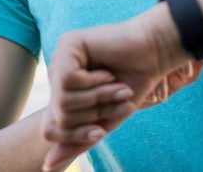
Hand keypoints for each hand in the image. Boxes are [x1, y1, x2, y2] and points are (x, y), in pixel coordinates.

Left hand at [40, 15, 202, 170]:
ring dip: (96, 98)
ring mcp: (60, 57)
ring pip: (61, 99)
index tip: (101, 130)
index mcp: (62, 90)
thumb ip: (78, 140)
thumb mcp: (104, 120)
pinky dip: (93, 82)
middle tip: (117, 99)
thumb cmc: (133, 83)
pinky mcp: (68, 44)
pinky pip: (68, 79)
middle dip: (92, 114)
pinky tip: (106, 71)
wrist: (155, 53)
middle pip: (57, 115)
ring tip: (116, 85)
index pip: (50, 128)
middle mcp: (57, 73)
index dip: (76, 135)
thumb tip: (47, 165)